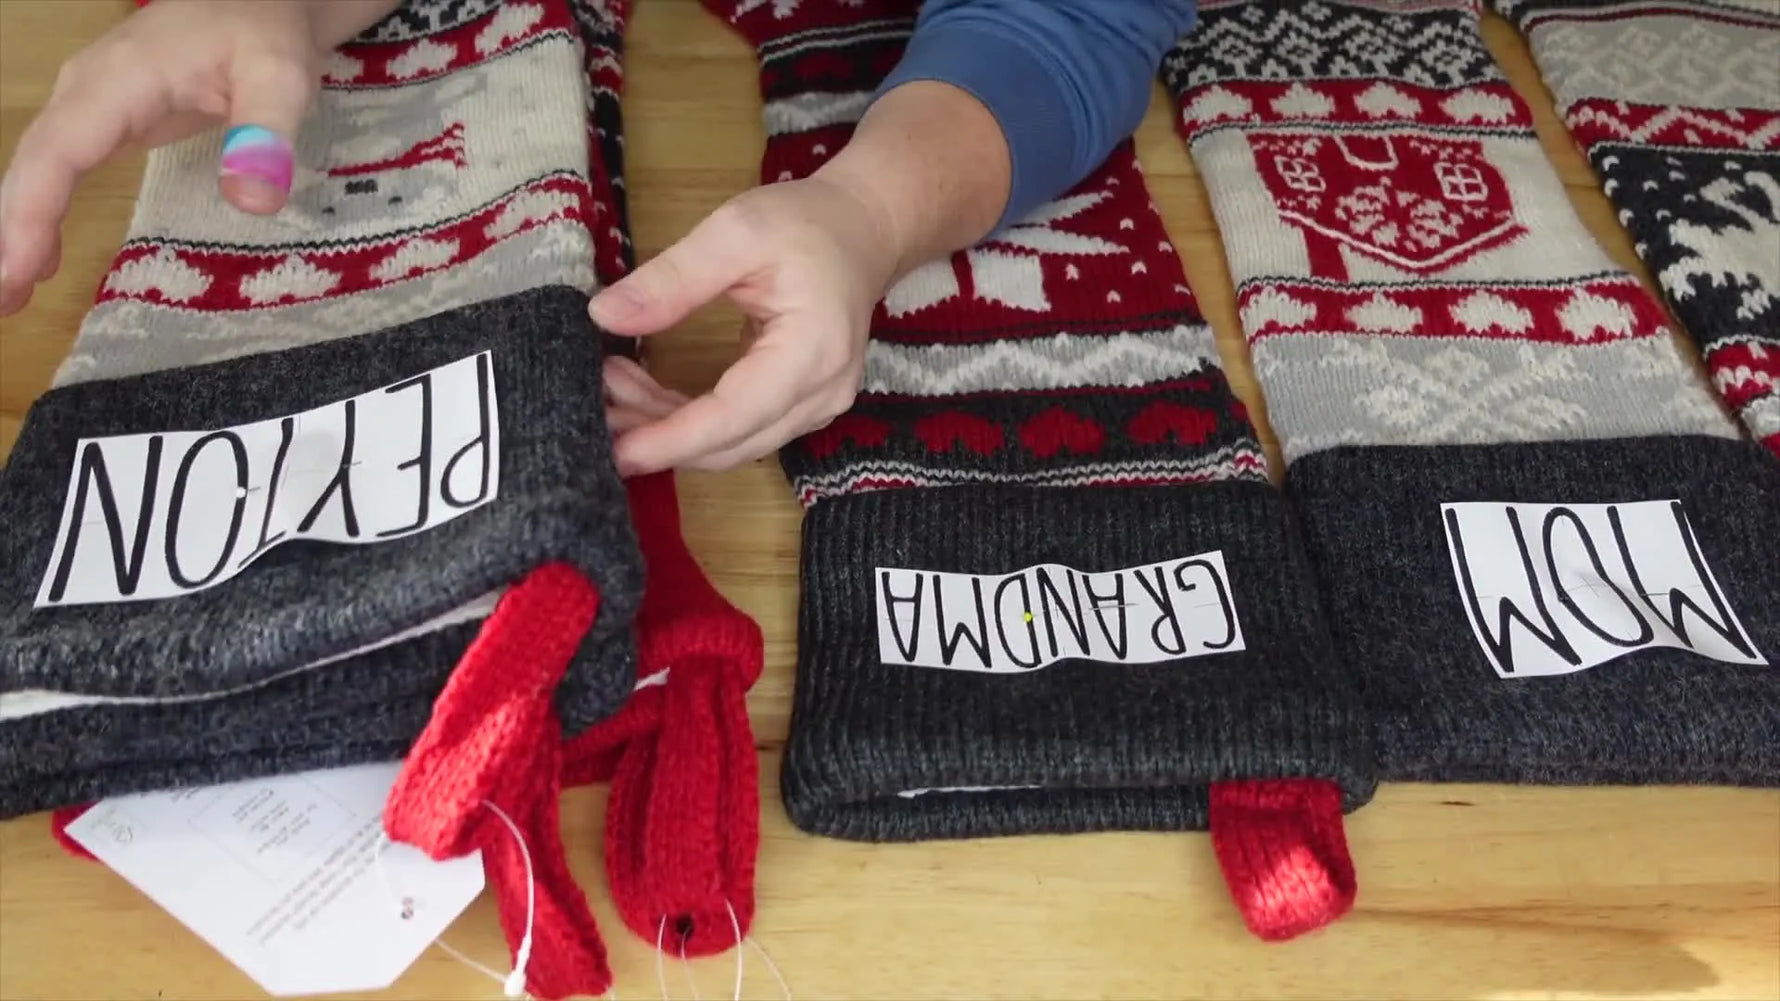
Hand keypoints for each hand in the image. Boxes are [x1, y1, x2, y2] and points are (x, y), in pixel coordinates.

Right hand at [0, 0, 394, 316]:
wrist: (261, 0)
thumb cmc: (265, 30)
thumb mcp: (281, 76)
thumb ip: (266, 135)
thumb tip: (251, 202)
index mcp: (117, 81)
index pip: (58, 153)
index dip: (32, 213)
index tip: (17, 269)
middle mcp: (87, 91)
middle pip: (31, 165)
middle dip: (9, 233)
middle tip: (2, 303)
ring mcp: (89, 104)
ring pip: (36, 168)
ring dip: (15, 228)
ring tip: (9, 296)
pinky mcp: (103, 119)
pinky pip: (56, 168)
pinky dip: (37, 212)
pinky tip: (35, 259)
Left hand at [593, 174, 900, 475]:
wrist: (863, 229)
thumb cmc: (807, 223)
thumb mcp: (736, 232)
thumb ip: (673, 278)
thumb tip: (604, 317)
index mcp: (811, 353)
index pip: (734, 417)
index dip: (671, 440)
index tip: (614, 450)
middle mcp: (820, 395)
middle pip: (730, 444)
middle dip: (658, 436)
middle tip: (593, 406)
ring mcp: (815, 407)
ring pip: (731, 444)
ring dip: (667, 428)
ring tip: (611, 386)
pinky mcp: (800, 406)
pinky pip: (738, 430)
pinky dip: (688, 418)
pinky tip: (645, 389)